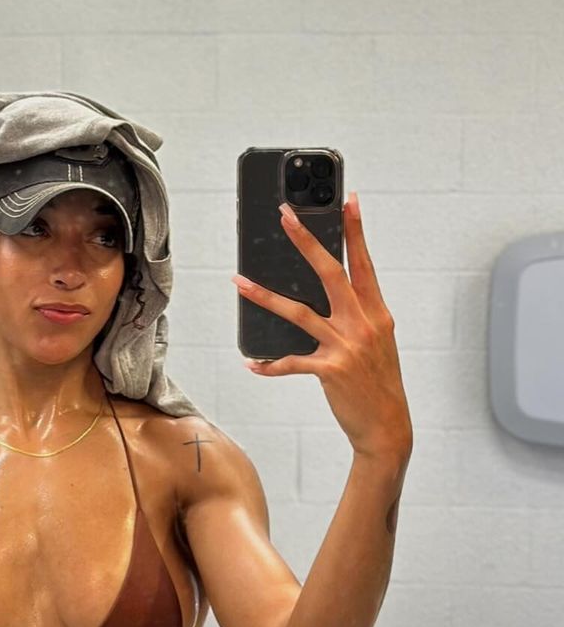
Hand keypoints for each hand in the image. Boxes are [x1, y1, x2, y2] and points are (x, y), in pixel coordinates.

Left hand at [233, 192, 412, 459]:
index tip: (349, 200)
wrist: (388, 426)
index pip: (364, 263)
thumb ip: (358, 315)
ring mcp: (346, 346)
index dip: (356, 231)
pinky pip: (290, 362)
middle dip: (306, 241)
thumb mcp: (378, 341)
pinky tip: (252, 363)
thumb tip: (328, 293)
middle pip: (330, 273)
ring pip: (298, 312)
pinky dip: (269, 364)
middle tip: (285, 216)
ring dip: (264, 296)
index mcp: (377, 313)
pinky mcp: (330, 370)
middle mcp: (363, 324)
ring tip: (238, 281)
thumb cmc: (380, 382)